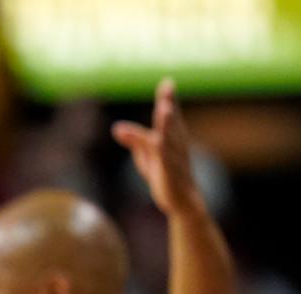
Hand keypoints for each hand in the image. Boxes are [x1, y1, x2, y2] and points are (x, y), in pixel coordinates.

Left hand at [112, 78, 207, 219]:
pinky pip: (165, 161)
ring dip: (167, 124)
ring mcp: (175, 159)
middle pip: (171, 123)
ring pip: (169, 139)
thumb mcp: (146, 157)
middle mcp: (176, 146)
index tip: (167, 82)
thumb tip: (117, 128)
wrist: (183, 203)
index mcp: (172, 139)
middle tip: (168, 88)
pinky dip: (162, 150)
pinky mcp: (170, 174)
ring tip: (165, 108)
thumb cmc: (165, 176)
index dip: (168, 100)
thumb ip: (134, 141)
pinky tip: (158, 141)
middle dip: (169, 105)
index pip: (170, 116)